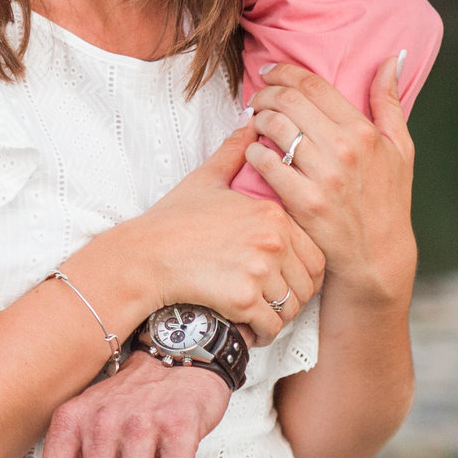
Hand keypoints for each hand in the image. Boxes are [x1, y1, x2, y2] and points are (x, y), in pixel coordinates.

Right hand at [94, 126, 325, 343]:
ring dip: (280, 318)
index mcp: (271, 213)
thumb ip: (233, 154)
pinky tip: (247, 328)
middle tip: (273, 303)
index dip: (304, 271)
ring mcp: (259, 269)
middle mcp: (272, 240)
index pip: (315, 253)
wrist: (142, 255)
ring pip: (292, 307)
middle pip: (309, 282)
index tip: (284, 279)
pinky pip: (271, 325)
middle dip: (295, 298)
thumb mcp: (205, 180)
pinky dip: (262, 333)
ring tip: (260, 317)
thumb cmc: (171, 221)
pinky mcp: (243, 297)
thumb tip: (250, 123)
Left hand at [245, 56, 416, 307]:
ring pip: (274, 128)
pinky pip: (265, 164)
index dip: (285, 71)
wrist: (377, 255)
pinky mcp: (303, 202)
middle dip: (266, 92)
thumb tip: (392, 59)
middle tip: (257, 97)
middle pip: (289, 101)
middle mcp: (344, 149)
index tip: (271, 71)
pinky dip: (254, 151)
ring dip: (257, 119)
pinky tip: (255, 151)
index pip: (314, 85)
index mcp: (365, 132)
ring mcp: (323, 176)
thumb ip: (389, 102)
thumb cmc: (388, 199)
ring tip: (255, 121)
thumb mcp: (400, 149)